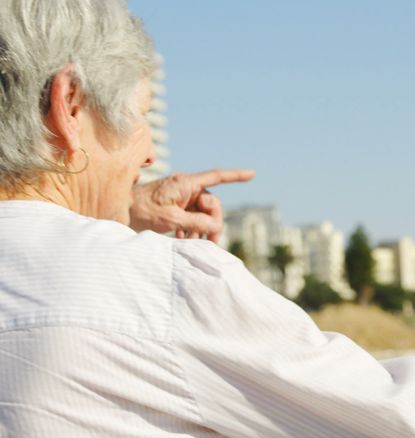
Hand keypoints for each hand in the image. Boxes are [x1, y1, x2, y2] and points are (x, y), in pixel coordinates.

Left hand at [129, 169, 255, 242]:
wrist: (118, 211)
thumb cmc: (141, 211)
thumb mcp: (171, 219)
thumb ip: (197, 222)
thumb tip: (217, 226)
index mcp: (186, 183)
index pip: (217, 177)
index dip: (236, 176)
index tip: (252, 174)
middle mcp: (186, 187)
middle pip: (211, 204)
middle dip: (212, 223)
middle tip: (209, 243)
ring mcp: (180, 196)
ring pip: (202, 213)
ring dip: (201, 229)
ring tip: (190, 242)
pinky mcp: (175, 205)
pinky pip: (192, 216)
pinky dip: (192, 228)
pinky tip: (183, 238)